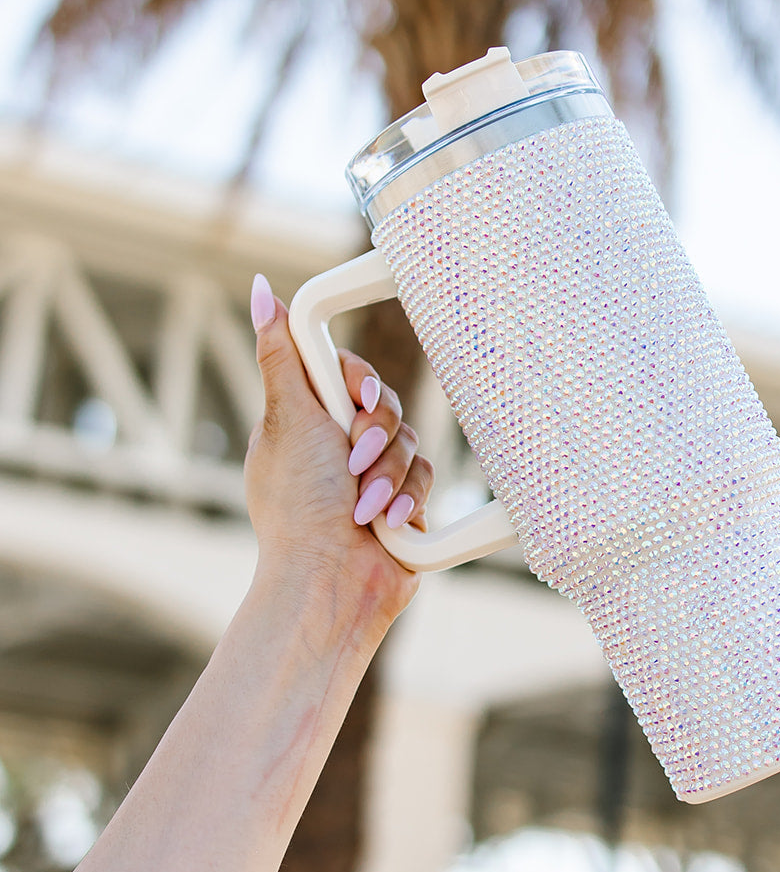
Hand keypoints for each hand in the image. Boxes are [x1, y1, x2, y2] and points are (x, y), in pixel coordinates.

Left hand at [243, 274, 432, 633]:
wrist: (329, 582)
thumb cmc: (298, 506)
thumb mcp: (286, 419)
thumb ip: (281, 353)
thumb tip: (260, 289)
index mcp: (307, 417)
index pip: (349, 370)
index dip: (360, 381)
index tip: (356, 400)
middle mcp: (340, 442)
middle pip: (385, 402)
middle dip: (376, 435)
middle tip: (354, 462)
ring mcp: (375, 472)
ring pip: (411, 440)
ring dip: (388, 476)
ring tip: (365, 508)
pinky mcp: (404, 501)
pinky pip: (426, 476)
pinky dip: (406, 500)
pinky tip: (386, 524)